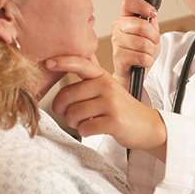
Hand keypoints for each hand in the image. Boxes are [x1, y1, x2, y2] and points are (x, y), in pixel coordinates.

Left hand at [46, 55, 166, 150]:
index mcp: (102, 76)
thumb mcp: (107, 88)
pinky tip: (93, 129)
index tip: (47, 63)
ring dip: (74, 123)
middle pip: (68, 96)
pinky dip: (84, 132)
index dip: (62, 62)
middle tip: (68, 115)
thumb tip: (60, 75)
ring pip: (74, 114)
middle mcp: (106, 86)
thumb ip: (87, 82)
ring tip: (84, 122)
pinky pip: (85, 128)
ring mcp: (111, 104)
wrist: (147, 126)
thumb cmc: (120, 108)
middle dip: (63, 110)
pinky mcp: (113, 121)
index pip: (80, 64)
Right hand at [111, 0, 160, 87]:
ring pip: (143, 43)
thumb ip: (151, 22)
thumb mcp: (150, 34)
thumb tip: (151, 15)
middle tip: (153, 42)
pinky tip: (142, 61)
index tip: (152, 14)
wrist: (134, 73)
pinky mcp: (118, 58)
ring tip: (147, 53)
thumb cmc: (141, 52)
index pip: (128, 2)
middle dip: (153, 36)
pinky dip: (147, 61)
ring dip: (151, 51)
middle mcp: (117, 28)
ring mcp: (116, 43)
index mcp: (124, 19)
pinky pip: (141, 57)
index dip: (143, 6)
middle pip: (140, 24)